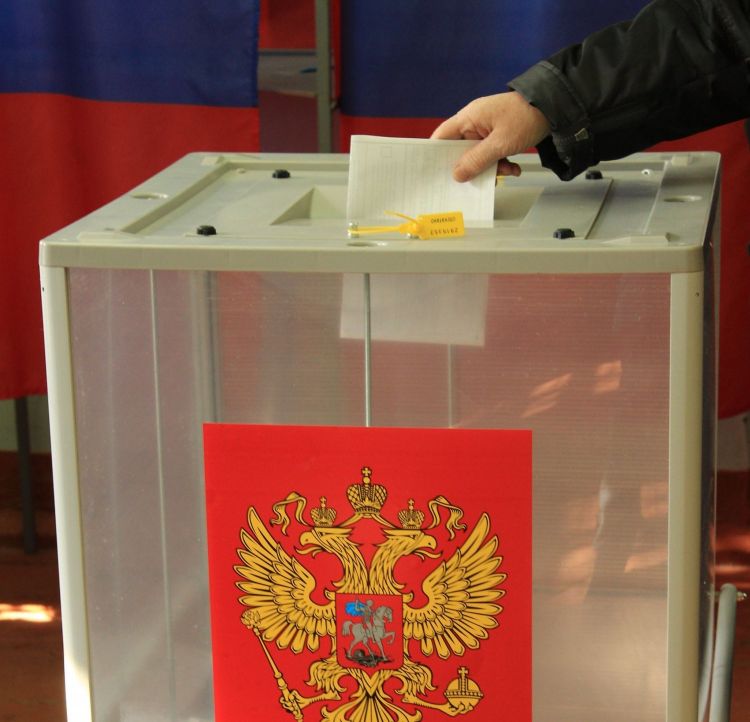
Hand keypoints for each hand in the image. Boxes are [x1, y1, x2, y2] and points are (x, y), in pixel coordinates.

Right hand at [431, 92, 550, 180]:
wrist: (556, 107)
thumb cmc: (526, 118)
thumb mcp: (501, 143)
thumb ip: (477, 160)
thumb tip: (457, 175)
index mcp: (469, 118)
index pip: (442, 137)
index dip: (436, 155)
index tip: (436, 174)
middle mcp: (474, 123)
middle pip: (460, 151)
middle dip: (470, 167)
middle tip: (475, 181)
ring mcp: (487, 130)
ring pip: (478, 156)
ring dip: (491, 168)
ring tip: (506, 171)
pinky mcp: (499, 135)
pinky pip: (492, 154)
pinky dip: (501, 163)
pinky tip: (514, 167)